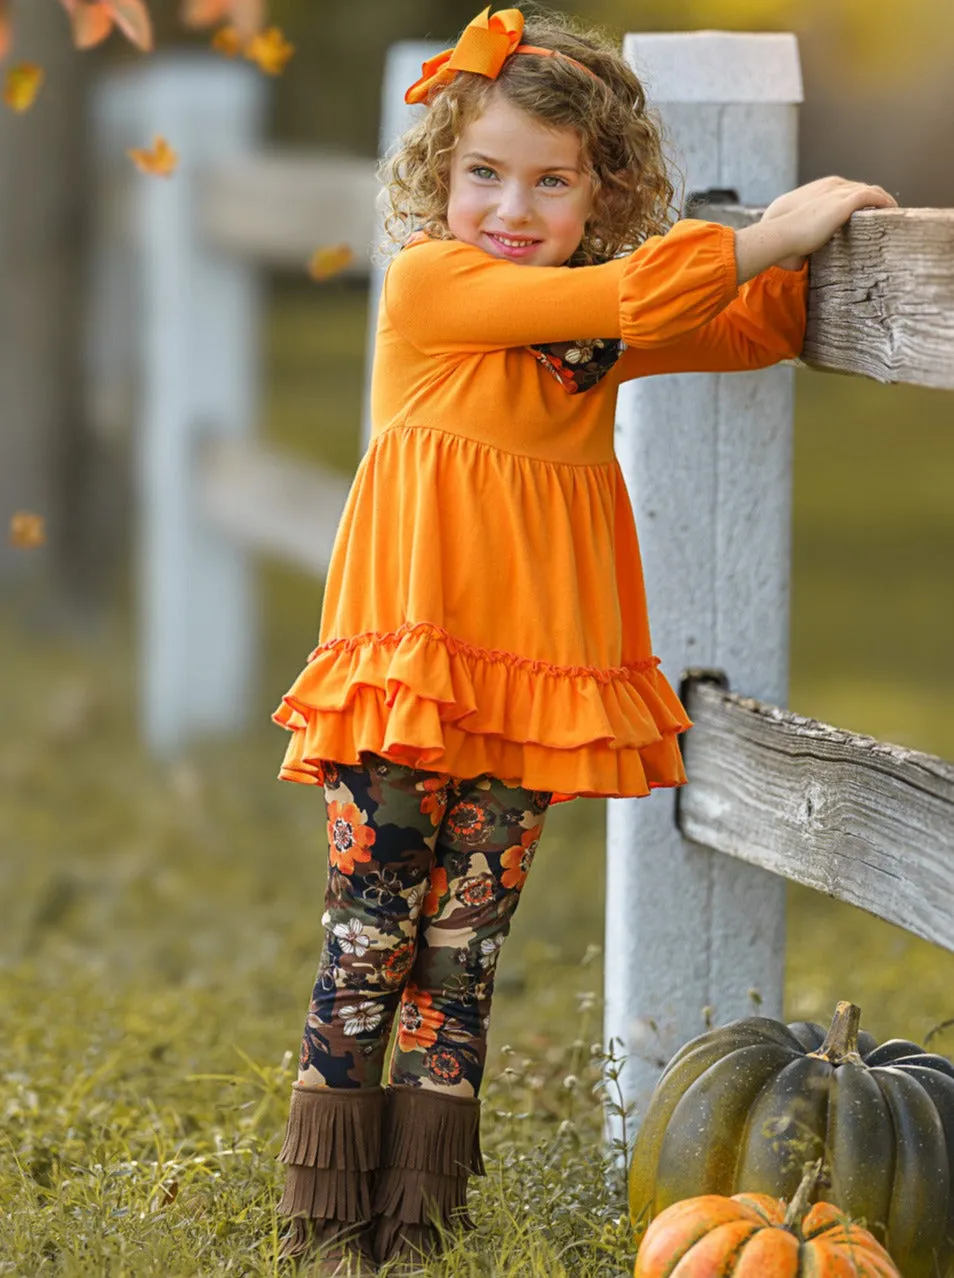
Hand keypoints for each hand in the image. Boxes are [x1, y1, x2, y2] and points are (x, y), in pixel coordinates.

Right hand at [761, 175, 897, 258]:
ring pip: (871, 190)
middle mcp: (833, 186)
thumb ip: (810, 232)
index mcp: (822, 189)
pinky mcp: (845, 202)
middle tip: (886, 212)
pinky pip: (872, 196)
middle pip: (863, 187)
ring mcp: (839, 192)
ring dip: (883, 199)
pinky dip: (884, 202)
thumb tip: (802, 259)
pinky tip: (892, 211)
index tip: (870, 211)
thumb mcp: (801, 230)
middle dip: (876, 197)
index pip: (850, 189)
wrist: (780, 234)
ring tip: (893, 212)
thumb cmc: (785, 238)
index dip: (862, 199)